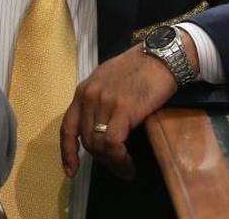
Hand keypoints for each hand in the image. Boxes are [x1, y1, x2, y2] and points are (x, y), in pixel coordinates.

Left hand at [60, 31, 196, 179]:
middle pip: (86, 140)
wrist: (161, 57)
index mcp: (83, 91)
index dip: (67, 152)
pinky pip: (112, 143)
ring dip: (111, 162)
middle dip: (100, 159)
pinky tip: (129, 164)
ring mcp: (105, 102)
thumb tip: (98, 127)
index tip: (70, 170)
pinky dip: (119, 159)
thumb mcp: (107, 81)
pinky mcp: (123, 109)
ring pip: (98, 144)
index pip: (67, 127)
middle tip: (116, 166)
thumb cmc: (138, 69)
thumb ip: (98, 101)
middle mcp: (89, 97)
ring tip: (124, 168)